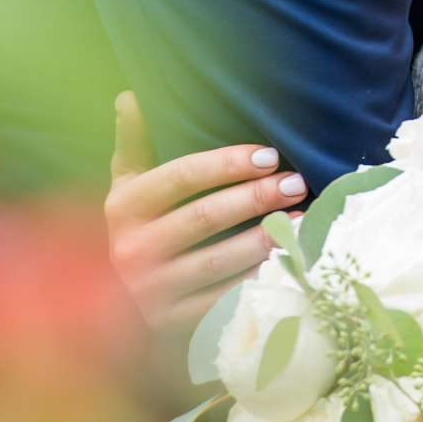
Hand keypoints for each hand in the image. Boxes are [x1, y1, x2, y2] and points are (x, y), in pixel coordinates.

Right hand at [104, 91, 308, 331]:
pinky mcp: (171, 326)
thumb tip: (129, 95)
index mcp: (122, 207)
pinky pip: (223, 300)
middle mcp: (130, 250)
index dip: (226, 164)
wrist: (118, 311)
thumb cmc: (140, 229)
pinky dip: (258, 280)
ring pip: (218, 260)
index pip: (180, 177)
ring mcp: (150, 292)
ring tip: (303, 219)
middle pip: (204, 217)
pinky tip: (289, 262)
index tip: (271, 155)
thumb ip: (134, 143)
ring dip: (266, 239)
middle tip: (298, 183)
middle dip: (256, 197)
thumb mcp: (127, 188)